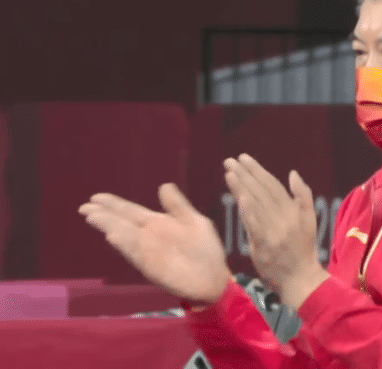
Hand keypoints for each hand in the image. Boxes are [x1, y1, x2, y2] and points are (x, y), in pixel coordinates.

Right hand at [78, 183, 231, 303]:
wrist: (214, 278)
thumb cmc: (205, 250)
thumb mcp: (194, 221)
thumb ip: (178, 206)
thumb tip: (163, 185)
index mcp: (158, 222)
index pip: (130, 211)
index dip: (113, 204)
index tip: (95, 197)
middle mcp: (149, 236)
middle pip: (121, 222)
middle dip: (104, 215)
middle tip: (85, 208)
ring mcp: (148, 251)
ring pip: (124, 236)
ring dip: (110, 227)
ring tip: (94, 217)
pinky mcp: (152, 266)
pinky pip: (135, 253)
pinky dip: (125, 244)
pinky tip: (114, 236)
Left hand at [224, 154, 329, 309]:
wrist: (301, 280)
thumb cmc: (304, 249)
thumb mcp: (310, 220)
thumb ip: (303, 196)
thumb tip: (292, 173)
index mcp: (294, 211)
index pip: (272, 185)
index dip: (257, 170)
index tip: (243, 158)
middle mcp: (284, 219)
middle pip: (262, 191)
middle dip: (245, 174)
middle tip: (230, 161)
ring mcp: (274, 232)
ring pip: (256, 205)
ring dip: (241, 187)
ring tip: (229, 172)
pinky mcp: (264, 246)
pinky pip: (255, 225)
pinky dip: (248, 211)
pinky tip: (239, 198)